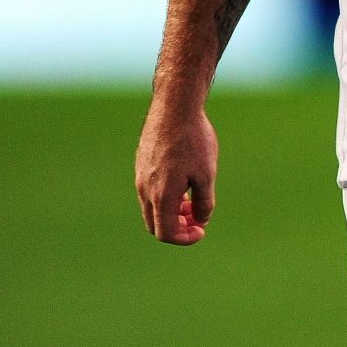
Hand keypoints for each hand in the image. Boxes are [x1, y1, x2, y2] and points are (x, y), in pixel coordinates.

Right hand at [135, 105, 218, 244]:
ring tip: (193, 202)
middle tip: (197, 219)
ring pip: (152, 208)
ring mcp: (140, 177)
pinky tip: (184, 184)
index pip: (166, 233)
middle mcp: (145, 190)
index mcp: (161, 195)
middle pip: (156, 224)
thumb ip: (204, 202)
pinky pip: (149, 191)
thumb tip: (201, 220)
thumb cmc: (194, 140)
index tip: (201, 231)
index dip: (184, 238)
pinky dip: (165, 197)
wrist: (175, 108)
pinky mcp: (141, 165)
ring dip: (172, 212)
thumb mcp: (206, 174)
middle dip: (177, 227)